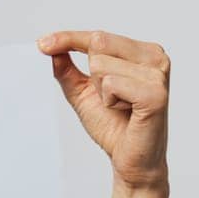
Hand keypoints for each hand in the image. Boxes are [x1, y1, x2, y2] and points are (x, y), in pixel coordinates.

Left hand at [37, 29, 170, 193]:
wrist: (131, 161)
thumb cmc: (113, 126)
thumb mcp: (83, 93)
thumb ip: (67, 70)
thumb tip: (49, 48)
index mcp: (143, 52)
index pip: (98, 36)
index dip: (68, 38)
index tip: (41, 43)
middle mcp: (156, 57)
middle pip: (98, 44)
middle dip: (92, 76)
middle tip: (110, 99)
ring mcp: (158, 74)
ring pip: (101, 65)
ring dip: (102, 92)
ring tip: (120, 106)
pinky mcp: (155, 94)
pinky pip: (111, 84)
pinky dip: (110, 101)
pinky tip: (126, 112)